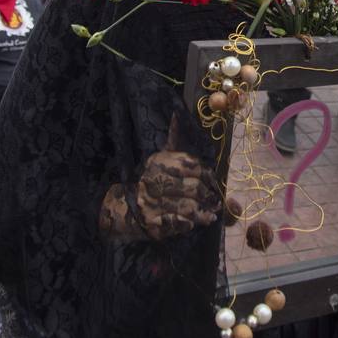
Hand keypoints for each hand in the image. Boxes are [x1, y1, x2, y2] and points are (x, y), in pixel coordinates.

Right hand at [100, 117, 219, 240]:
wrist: (121, 208)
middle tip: (215, 201)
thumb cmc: (148, 180)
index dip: (207, 176)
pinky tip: (193, 223)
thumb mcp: (159, 157)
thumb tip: (177, 113)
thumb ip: (172, 138)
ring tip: (210, 215)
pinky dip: (187, 224)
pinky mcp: (151, 223)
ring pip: (187, 207)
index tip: (213, 182)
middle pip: (192, 188)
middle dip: (208, 196)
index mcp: (158, 162)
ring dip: (203, 213)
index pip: (191, 166)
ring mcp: (151, 203)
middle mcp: (153, 180)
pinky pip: (176, 223)